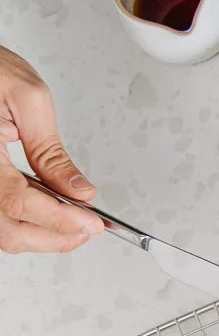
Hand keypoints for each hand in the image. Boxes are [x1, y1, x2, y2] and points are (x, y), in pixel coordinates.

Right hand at [0, 46, 103, 254]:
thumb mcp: (28, 99)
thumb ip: (53, 151)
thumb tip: (80, 191)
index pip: (18, 202)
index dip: (60, 219)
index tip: (92, 223)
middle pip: (10, 231)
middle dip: (56, 236)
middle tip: (88, 226)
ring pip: (5, 232)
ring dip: (43, 234)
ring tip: (74, 220)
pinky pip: (1, 220)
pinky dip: (28, 224)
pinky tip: (50, 212)